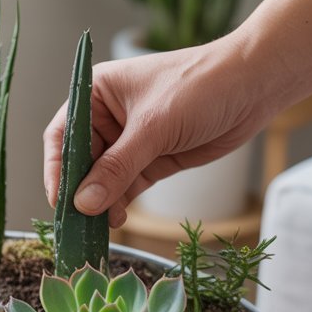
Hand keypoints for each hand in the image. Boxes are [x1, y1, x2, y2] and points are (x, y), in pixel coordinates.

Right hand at [43, 35, 273, 226]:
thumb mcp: (153, 128)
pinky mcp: (153, 158)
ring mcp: (131, 140)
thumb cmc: (200, 87)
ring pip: (103, 178)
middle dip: (80, 190)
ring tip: (100, 226)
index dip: (56, 167)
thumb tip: (83, 204)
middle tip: (78, 222)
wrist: (255, 85)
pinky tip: (117, 218)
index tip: (60, 199)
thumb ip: (116, 168)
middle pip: (80, 161)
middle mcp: (108, 117)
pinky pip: (126, 185)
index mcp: (97, 93)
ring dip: (100, 202)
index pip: (62, 134)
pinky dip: (120, 202)